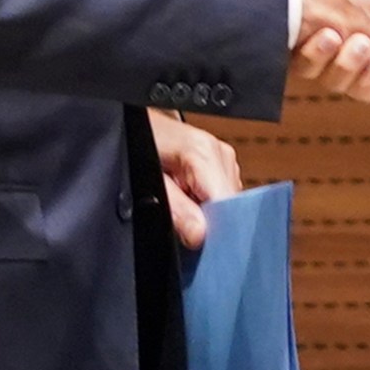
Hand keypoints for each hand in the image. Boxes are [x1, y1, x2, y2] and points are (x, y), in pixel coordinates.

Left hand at [147, 108, 241, 248]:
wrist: (140, 125)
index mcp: (204, 153)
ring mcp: (223, 156)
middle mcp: (220, 152)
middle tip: (188, 228)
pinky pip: (223, 190)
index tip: (205, 244)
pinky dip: (209, 202)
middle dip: (212, 220)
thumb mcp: (151, 181)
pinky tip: (191, 200)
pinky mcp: (221, 161)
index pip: (227, 203)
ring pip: (228, 199)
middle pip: (229, 202)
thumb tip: (200, 235)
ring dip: (210, 211)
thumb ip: (176, 209)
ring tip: (185, 208)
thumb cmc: (142, 147)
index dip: (217, 227)